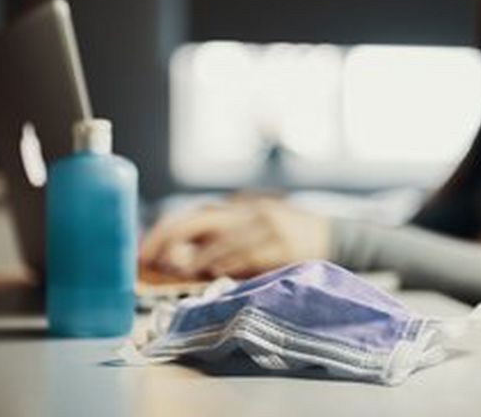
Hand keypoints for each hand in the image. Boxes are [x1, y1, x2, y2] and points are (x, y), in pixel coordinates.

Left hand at [139, 197, 330, 279]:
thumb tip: (176, 260)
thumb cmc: (287, 238)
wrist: (335, 236)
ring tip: (179, 269)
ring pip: (224, 239)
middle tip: (151, 259)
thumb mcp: (254, 232)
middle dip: (171, 238)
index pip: (195, 215)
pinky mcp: (284, 245)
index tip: (145, 249)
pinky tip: (215, 271)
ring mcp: (268, 226)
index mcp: (241, 209)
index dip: (166, 230)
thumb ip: (220, 243)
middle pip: (202, 219)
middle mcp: (250, 212)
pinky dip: (229, 263)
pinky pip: (250, 254)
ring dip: (198, 257)